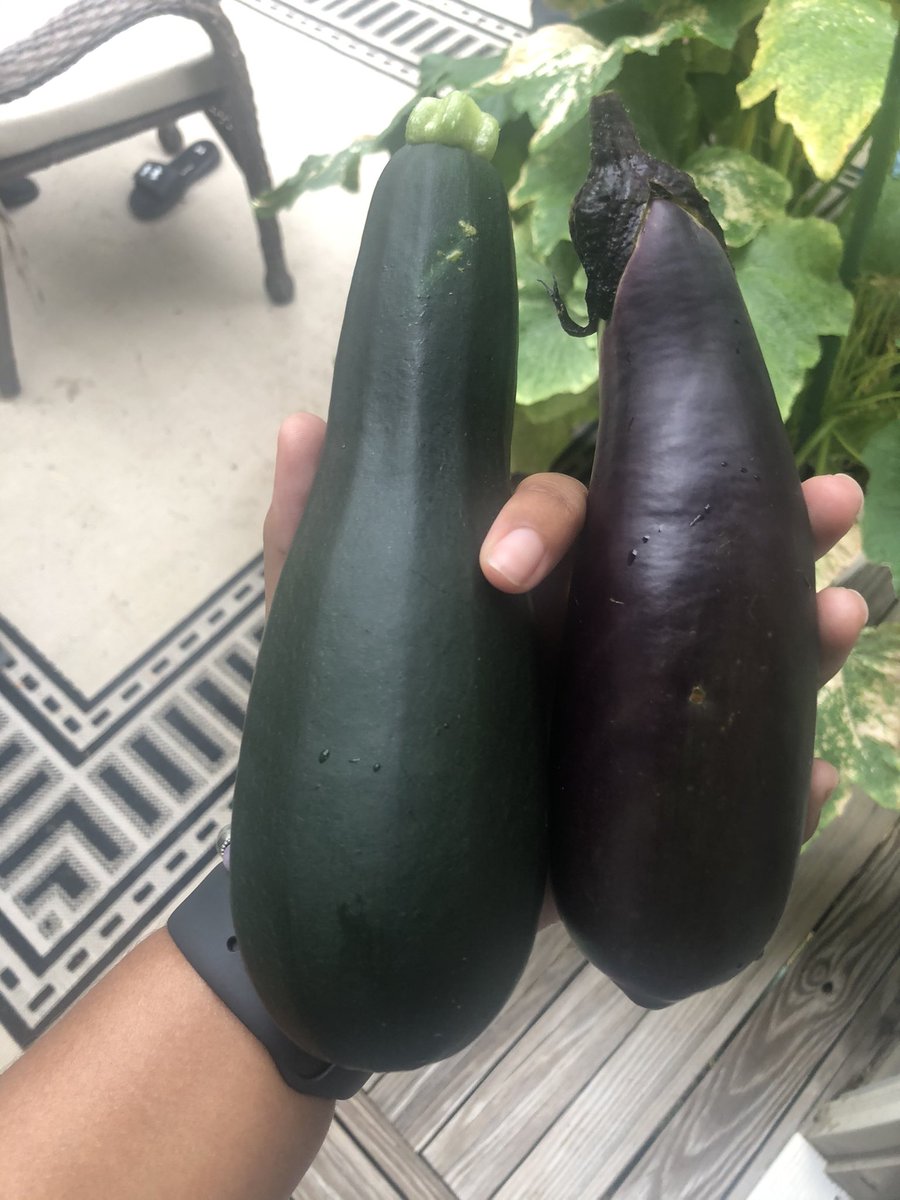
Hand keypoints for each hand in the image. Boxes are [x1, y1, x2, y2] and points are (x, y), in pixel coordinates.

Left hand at [263, 412, 866, 848]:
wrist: (374, 879)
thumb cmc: (352, 734)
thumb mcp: (326, 632)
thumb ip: (310, 534)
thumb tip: (304, 419)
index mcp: (526, 583)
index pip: (557, 517)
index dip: (543, 521)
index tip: (499, 573)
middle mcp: (591, 630)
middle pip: (687, 561)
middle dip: (760, 522)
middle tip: (833, 497)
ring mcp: (625, 713)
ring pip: (729, 656)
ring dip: (799, 630)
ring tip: (847, 608)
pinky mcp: (641, 798)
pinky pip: (725, 784)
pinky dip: (781, 783)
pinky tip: (822, 779)